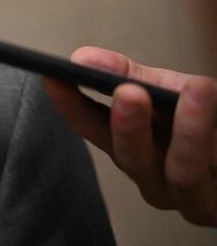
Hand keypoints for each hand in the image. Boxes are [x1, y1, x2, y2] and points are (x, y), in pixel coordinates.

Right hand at [43, 47, 216, 226]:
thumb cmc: (201, 121)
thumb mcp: (164, 90)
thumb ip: (126, 75)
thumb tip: (82, 58)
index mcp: (129, 148)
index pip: (90, 127)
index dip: (71, 105)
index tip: (53, 78)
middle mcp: (152, 177)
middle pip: (131, 158)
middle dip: (128, 126)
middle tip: (128, 92)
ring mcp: (189, 195)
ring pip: (182, 172)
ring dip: (190, 131)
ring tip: (198, 89)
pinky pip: (216, 167)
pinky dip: (214, 130)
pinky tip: (209, 96)